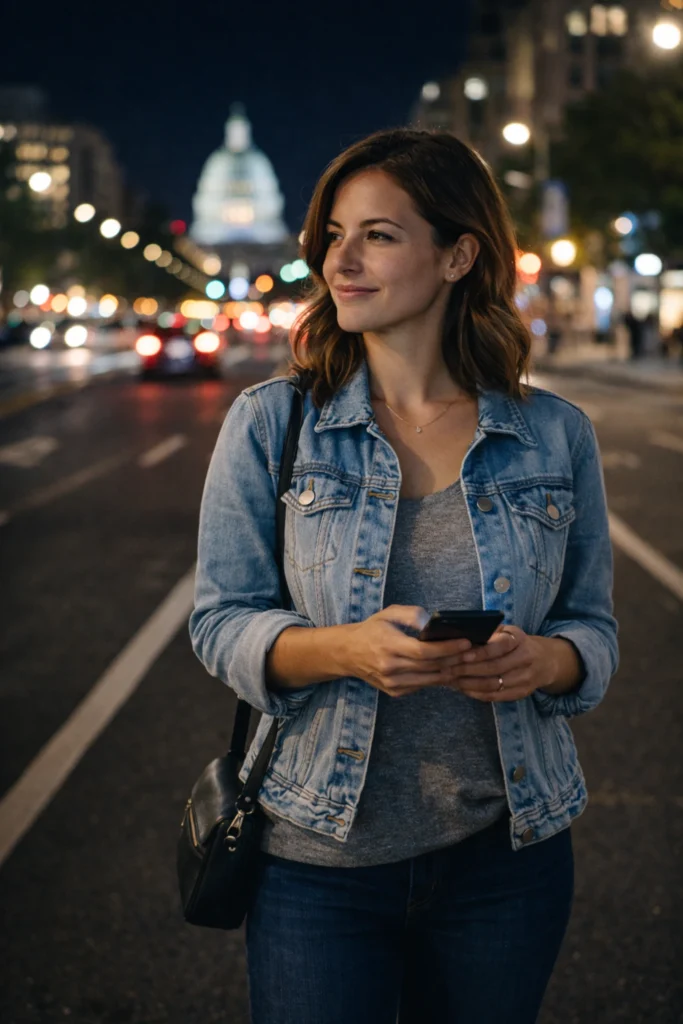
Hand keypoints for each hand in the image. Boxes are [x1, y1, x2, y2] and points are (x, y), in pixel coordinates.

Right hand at [346, 605, 473, 698]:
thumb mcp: (388, 613)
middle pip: (431, 667)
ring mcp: (392, 683)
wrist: (347, 653)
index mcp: (388, 645)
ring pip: (430, 680)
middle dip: (455, 659)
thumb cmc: (372, 630)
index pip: (424, 651)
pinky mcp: (394, 692)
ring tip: (467, 661)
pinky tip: (449, 669)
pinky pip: (422, 686)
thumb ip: (411, 614)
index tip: (466, 642)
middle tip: (475, 652)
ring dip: (451, 671)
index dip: (447, 648)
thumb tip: (432, 623)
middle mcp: (390, 667)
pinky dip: (437, 678)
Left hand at [448, 625, 555, 702]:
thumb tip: (460, 635)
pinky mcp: (521, 693)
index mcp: (520, 640)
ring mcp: (525, 679)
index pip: (499, 647)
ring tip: (450, 680)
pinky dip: (476, 693)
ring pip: (493, 685)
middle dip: (467, 669)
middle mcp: (525, 659)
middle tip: (446, 669)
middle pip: (494, 668)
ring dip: (468, 684)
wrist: (544, 661)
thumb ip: (489, 633)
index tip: (461, 654)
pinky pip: (496, 696)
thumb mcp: (507, 631)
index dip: (480, 652)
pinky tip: (462, 688)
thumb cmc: (516, 643)